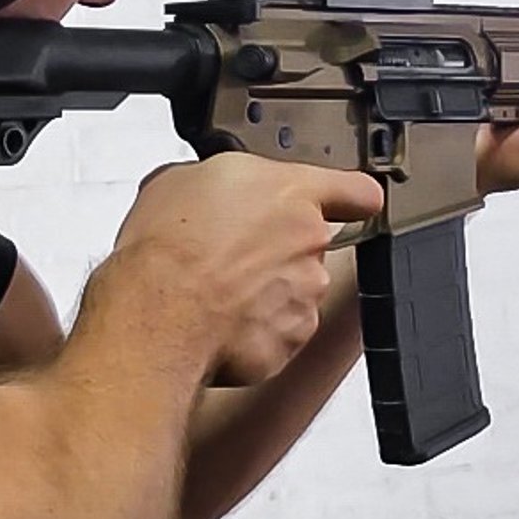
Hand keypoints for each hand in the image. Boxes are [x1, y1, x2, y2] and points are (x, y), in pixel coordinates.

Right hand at [116, 154, 381, 384]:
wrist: (162, 311)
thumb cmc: (170, 245)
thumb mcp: (181, 180)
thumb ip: (221, 181)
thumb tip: (212, 191)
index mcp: (291, 192)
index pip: (356, 191)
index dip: (350, 198)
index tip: (345, 203)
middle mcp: (310, 241)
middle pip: (311, 243)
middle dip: (278, 248)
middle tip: (230, 251)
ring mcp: (306, 293)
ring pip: (296, 288)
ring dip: (265, 290)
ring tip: (216, 290)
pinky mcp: (291, 338)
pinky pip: (279, 329)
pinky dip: (254, 328)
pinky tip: (218, 319)